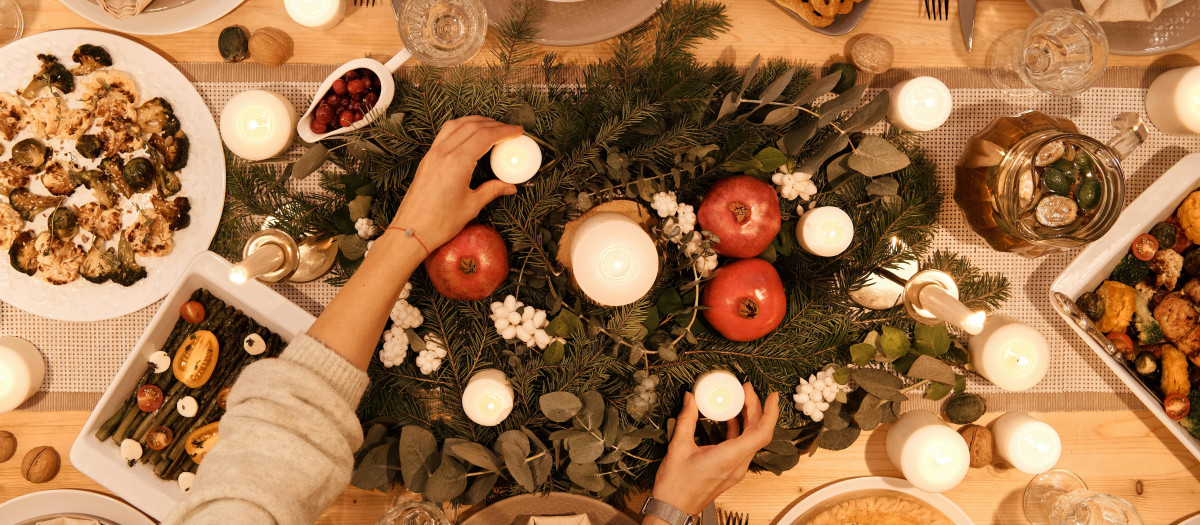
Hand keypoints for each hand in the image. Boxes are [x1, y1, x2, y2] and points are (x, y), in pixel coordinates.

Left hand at [390, 116, 523, 249]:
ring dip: (476, 121)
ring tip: (491, 126)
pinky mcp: (427, 158)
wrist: (412, 230)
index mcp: (457, 162)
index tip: (517, 131)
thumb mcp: (471, 206)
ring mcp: (433, 153)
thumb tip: (509, 186)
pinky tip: (469, 134)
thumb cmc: (439, 222)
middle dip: (493, 124)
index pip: (485, 136)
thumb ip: (492, 190)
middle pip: (472, 126)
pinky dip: (461, 127)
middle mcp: (444, 153)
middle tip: (508, 129)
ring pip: (457, 125)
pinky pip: (445, 133)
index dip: (504, 131)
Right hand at [649, 385, 779, 516]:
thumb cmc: (676, 486)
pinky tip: (729, 418)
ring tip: (739, 399)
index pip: (761, 433)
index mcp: (729, 458)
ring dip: (748, 419)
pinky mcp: (730, 472)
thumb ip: (687, 419)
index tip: (772, 396)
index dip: (770, 412)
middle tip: (746, 389)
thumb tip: (690, 398)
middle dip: (756, 408)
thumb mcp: (678, 446)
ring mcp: (735, 470)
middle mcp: (737, 465)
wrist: (672, 510)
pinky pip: (742, 447)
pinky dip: (739, 430)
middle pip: (758, 433)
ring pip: (751, 440)